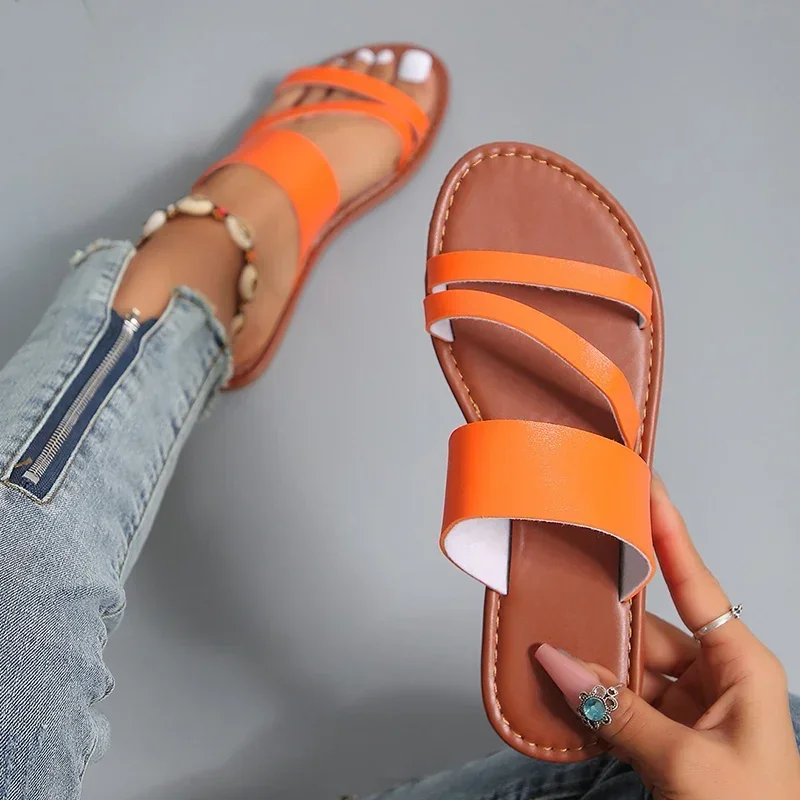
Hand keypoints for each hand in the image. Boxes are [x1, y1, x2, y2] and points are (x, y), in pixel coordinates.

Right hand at [536, 475, 799, 798]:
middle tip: (556, 597)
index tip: (644, 488)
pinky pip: (622, 705)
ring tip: (545, 657)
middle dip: (602, 627)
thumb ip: (616, 710)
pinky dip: (592, 705)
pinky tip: (560, 697)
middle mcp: (716, 676)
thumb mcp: (685, 762)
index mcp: (740, 665)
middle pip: (647, 632)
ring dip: (589, 672)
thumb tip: (555, 661)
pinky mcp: (670, 736)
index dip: (668, 533)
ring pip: (628, 671)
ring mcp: (692, 707)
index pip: (696, 582)